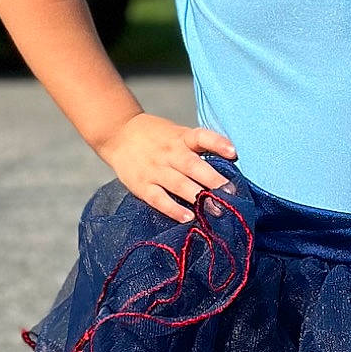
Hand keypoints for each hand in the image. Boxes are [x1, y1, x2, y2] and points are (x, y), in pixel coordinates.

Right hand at [97, 113, 236, 221]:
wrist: (118, 133)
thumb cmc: (157, 137)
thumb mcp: (177, 134)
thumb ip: (197, 148)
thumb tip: (228, 166)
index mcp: (181, 138)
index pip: (201, 136)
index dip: (218, 143)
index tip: (233, 153)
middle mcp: (169, 153)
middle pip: (193, 166)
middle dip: (213, 180)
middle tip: (231, 194)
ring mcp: (155, 169)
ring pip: (179, 184)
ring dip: (198, 198)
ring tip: (216, 210)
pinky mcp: (142, 185)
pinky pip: (159, 199)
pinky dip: (173, 209)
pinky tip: (188, 218)